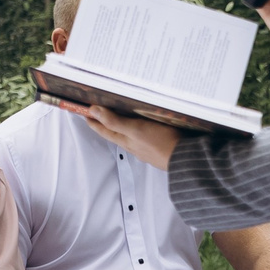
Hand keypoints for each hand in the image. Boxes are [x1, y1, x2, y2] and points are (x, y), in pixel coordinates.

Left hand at [61, 102, 181, 170]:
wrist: (185, 158)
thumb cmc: (160, 143)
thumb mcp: (135, 129)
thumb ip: (114, 121)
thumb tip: (93, 111)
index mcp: (126, 140)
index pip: (104, 129)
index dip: (93, 122)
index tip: (84, 114)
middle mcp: (134, 145)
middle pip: (115, 133)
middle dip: (105, 124)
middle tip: (97, 114)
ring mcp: (146, 147)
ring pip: (129, 135)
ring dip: (122, 126)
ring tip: (119, 117)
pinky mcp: (158, 146)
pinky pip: (143, 136)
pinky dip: (138, 129)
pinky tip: (144, 126)